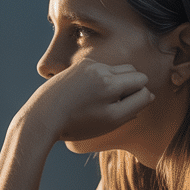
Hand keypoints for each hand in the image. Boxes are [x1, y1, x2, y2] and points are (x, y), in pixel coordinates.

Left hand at [20, 60, 151, 142]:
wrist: (41, 117)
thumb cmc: (77, 124)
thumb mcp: (111, 121)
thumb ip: (135, 105)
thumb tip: (148, 94)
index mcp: (110, 82)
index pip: (142, 82)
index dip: (140, 97)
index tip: (126, 110)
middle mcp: (100, 68)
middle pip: (131, 71)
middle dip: (130, 86)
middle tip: (115, 106)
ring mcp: (87, 65)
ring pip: (115, 69)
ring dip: (115, 83)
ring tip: (98, 103)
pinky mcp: (76, 66)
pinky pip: (99, 69)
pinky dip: (100, 80)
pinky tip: (86, 97)